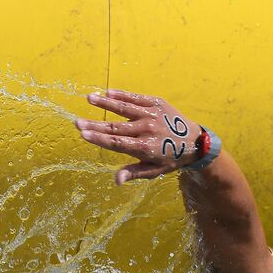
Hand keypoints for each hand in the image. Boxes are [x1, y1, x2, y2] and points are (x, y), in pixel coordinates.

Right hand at [75, 90, 203, 183]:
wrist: (195, 142)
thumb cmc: (171, 159)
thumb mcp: (154, 171)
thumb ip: (134, 173)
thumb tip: (116, 180)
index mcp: (144, 147)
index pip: (116, 143)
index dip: (98, 139)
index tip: (82, 134)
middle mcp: (147, 129)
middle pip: (115, 127)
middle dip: (94, 125)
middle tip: (77, 121)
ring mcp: (152, 114)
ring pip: (124, 108)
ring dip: (105, 103)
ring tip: (89, 98)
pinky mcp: (157, 103)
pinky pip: (136, 98)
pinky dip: (123, 95)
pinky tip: (108, 92)